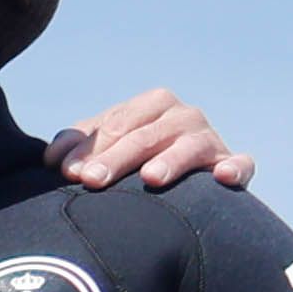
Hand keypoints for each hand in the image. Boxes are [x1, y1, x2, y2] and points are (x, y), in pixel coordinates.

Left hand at [52, 87, 250, 191]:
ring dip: (171, 160)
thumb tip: (53, 159)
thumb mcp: (104, 148)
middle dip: (117, 157)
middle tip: (91, 180)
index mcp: (150, 106)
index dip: (91, 147)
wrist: (180, 185)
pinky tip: (222, 177)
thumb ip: (79, 146)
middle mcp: (182, 116)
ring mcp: (208, 139)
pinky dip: (235, 168)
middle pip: (146, 135)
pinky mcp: (230, 164)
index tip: (66, 172)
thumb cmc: (130, 163)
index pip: (117, 123)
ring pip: (189, 145)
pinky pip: (240, 164)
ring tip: (150, 178)